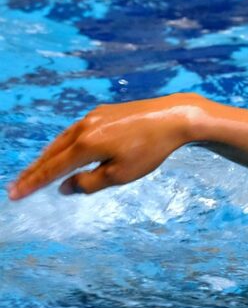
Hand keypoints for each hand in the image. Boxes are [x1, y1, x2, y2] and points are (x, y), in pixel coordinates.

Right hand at [7, 93, 204, 200]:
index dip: (33, 183)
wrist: (172, 118)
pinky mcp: (101, 113)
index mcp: (85, 146)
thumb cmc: (149, 150)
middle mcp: (82, 129)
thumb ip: (89, 183)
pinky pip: (74, 132)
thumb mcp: (120, 175)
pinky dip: (63, 145)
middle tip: (16, 187)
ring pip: (61, 141)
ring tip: (35, 172)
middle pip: (51, 154)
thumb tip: (64, 188)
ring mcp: (90, 118)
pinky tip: (64, 151)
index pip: (52, 169)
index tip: (15, 194)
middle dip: (33, 172)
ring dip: (47, 158)